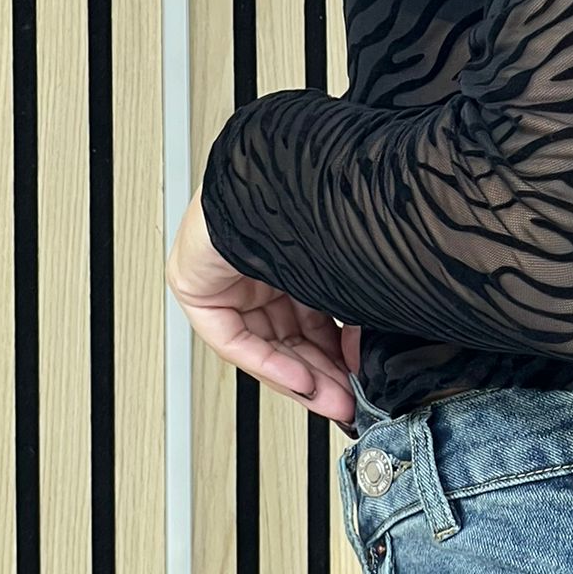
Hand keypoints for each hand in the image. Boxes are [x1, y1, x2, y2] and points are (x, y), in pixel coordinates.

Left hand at [167, 181, 360, 428]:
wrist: (277, 174)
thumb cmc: (318, 198)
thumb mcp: (342, 265)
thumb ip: (353, 307)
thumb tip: (375, 349)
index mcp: (292, 250)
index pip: (312, 312)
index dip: (337, 349)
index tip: (361, 375)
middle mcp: (257, 264)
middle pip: (290, 333)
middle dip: (324, 372)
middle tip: (350, 399)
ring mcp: (227, 277)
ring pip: (266, 342)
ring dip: (302, 377)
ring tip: (334, 399)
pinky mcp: (198, 288)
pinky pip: (234, 340)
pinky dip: (270, 364)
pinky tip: (303, 382)